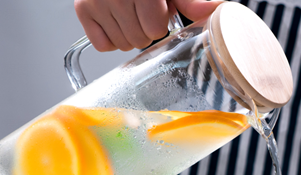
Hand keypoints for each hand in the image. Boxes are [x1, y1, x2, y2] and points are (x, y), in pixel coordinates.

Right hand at [74, 0, 221, 51]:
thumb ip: (190, 1)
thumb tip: (218, 8)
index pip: (155, 29)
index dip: (160, 23)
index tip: (157, 10)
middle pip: (139, 39)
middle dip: (145, 30)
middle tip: (141, 12)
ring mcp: (95, 1)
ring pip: (122, 44)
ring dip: (129, 35)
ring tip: (129, 14)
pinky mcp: (82, 10)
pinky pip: (102, 45)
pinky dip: (109, 38)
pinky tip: (114, 21)